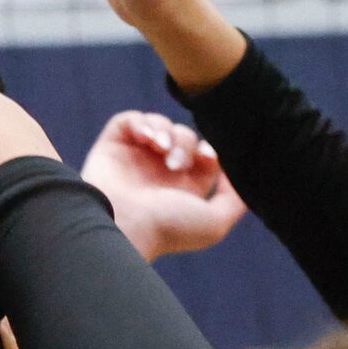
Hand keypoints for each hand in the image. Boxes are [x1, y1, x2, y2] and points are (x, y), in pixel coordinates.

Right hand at [81, 113, 242, 261]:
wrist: (124, 226)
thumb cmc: (168, 228)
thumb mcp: (214, 223)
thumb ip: (234, 200)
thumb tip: (236, 174)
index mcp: (182, 188)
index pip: (202, 155)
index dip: (208, 149)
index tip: (206, 157)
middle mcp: (158, 171)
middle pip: (183, 136)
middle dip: (185, 143)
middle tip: (175, 164)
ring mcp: (134, 158)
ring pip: (158, 124)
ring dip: (165, 131)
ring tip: (160, 148)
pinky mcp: (112, 147)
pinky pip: (128, 120)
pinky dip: (140, 122)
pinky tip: (146, 138)